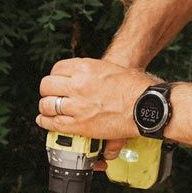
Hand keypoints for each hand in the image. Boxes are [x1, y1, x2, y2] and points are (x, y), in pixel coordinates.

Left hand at [37, 58, 155, 150]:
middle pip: (47, 85)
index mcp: (85, 68)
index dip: (55, 77)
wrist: (146, 105)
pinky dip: (46, 122)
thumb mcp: (110, 68)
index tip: (57, 82)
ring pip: (47, 105)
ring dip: (46, 107)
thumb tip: (82, 77)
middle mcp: (79, 85)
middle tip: (51, 95)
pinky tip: (45, 121)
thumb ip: (91, 72)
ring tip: (49, 109)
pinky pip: (54, 123)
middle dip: (47, 91)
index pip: (57, 69)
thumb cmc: (134, 87)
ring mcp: (78, 105)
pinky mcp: (81, 124)